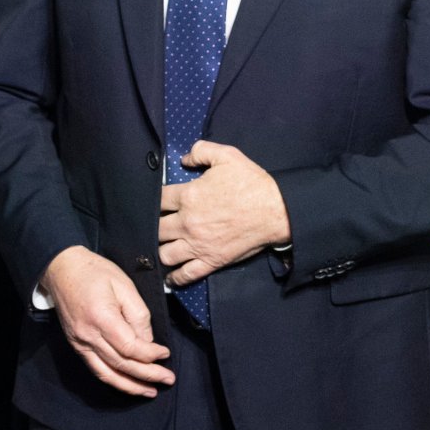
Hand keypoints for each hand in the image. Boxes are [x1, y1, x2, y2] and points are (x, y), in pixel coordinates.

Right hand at [42, 245, 172, 397]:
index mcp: (102, 317)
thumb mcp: (124, 285)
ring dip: (130, 385)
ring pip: (107, 373)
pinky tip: (127, 383)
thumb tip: (147, 341)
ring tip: (149, 391)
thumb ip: (139, 315)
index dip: (151, 355)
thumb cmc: (94, 272)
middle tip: (168, 378)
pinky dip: (113, 379)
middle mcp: (88, 334)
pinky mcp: (76, 344)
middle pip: (121, 364)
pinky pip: (95, 368)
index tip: (165, 353)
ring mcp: (79, 342)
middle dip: (147, 374)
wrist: (61, 268)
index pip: (131, 347)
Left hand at [158, 141, 290, 284]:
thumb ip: (201, 151)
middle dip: (152, 226)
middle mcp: (187, 222)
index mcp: (188, 196)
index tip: (153, 202)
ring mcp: (198, 244)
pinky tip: (169, 276)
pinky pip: (187, 274)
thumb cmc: (252, 183)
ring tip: (161, 247)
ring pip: (165, 253)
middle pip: (155, 228)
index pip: (156, 200)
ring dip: (160, 250)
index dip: (152, 200)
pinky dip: (175, 277)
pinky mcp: (212, 260)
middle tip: (155, 225)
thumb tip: (184, 158)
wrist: (277, 211)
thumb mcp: (227, 156)